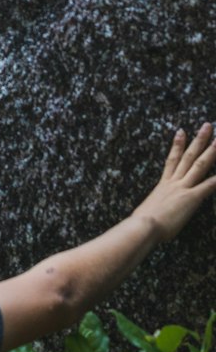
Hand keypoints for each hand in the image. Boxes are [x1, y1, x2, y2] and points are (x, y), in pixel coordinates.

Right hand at [133, 123, 215, 241]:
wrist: (144, 225)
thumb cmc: (142, 223)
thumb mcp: (147, 210)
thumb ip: (153, 206)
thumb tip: (149, 211)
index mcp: (163, 184)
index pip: (172, 160)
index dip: (177, 145)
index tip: (181, 131)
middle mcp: (174, 182)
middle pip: (188, 156)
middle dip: (198, 140)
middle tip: (207, 126)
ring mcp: (183, 189)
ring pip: (198, 166)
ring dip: (210, 153)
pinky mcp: (191, 199)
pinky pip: (206, 187)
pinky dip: (214, 180)